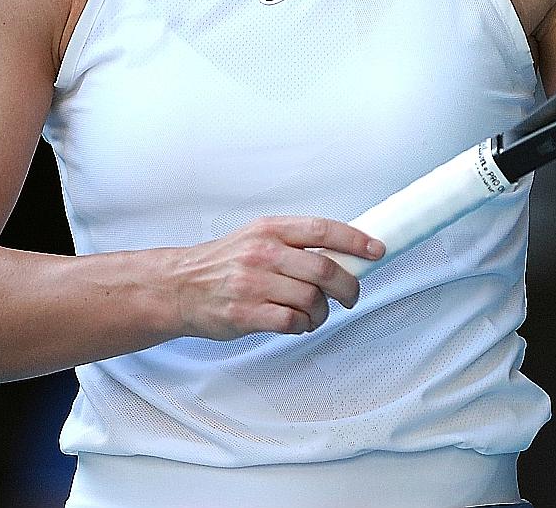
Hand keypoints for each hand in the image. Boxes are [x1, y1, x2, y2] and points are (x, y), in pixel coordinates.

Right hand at [169, 216, 384, 339]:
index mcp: (270, 229)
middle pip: (325, 269)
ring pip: (311, 299)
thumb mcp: (257, 237)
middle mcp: (263, 253)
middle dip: (349, 287)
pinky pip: (291, 322)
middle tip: (351, 296)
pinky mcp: (245, 313)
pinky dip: (303, 326)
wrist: (178, 287)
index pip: (323, 229)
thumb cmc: (223, 263)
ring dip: (322, 312)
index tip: (377, 250)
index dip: (356, 240)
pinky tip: (297, 324)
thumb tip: (342, 251)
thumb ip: (294, 242)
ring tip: (315, 314)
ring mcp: (253, 283)